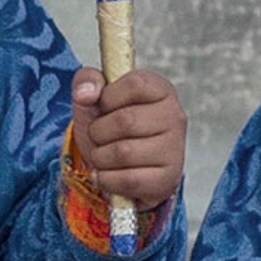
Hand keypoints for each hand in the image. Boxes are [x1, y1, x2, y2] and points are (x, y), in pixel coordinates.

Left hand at [72, 68, 186, 210]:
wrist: (120, 166)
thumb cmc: (110, 126)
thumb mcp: (95, 98)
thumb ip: (86, 81)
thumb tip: (85, 93)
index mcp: (160, 90)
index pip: (135, 85)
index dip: (109, 98)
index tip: (104, 107)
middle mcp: (174, 117)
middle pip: (126, 121)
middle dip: (98, 132)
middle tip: (99, 136)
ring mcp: (174, 149)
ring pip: (123, 153)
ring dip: (100, 157)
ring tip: (103, 155)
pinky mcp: (167, 178)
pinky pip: (127, 180)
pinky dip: (106, 179)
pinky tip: (106, 174)